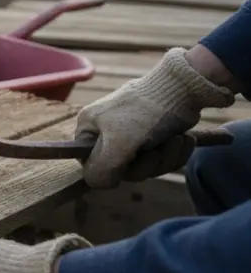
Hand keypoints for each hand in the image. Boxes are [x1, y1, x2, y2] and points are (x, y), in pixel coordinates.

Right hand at [75, 48, 234, 188]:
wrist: (184, 89)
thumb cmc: (144, 114)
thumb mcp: (116, 145)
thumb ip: (99, 170)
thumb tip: (98, 183)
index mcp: (89, 128)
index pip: (90, 164)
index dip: (111, 170)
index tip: (127, 161)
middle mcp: (107, 132)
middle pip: (123, 169)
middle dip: (147, 164)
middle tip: (156, 150)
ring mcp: (132, 134)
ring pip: (146, 165)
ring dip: (165, 157)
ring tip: (174, 139)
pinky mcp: (155, 135)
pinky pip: (162, 158)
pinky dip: (175, 153)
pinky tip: (182, 139)